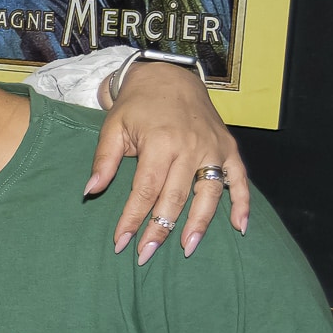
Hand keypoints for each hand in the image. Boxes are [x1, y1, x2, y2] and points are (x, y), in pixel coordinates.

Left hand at [88, 60, 249, 263]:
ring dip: (199, 224)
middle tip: (146, 255)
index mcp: (160, 142)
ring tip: (187, 249)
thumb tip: (90, 191)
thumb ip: (103, 160)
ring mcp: (214, 148)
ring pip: (208, 194)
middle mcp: (191, 147)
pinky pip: (240, 180)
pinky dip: (242, 204)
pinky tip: (239, 228)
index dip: (132, 219)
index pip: (145, 190)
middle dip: (160, 229)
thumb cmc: (137, 106)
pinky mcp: (229, 149)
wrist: (169, 77)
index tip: (121, 243)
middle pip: (175, 197)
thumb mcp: (112, 127)